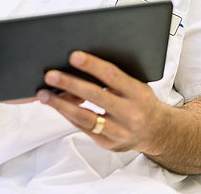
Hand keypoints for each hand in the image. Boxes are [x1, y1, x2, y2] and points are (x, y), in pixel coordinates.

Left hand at [36, 51, 166, 154]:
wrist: (157, 132)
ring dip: (61, 104)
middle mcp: (130, 114)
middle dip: (70, 84)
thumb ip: (115, 77)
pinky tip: (56, 105)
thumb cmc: (140, 100)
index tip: (73, 56)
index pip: (112, 76)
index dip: (92, 65)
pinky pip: (84, 128)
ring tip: (43, 94)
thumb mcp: (136, 84)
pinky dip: (68, 115)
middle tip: (50, 75)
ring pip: (85, 117)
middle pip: (95, 97)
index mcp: (138, 93)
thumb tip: (81, 63)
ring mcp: (119, 132)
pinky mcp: (108, 144)